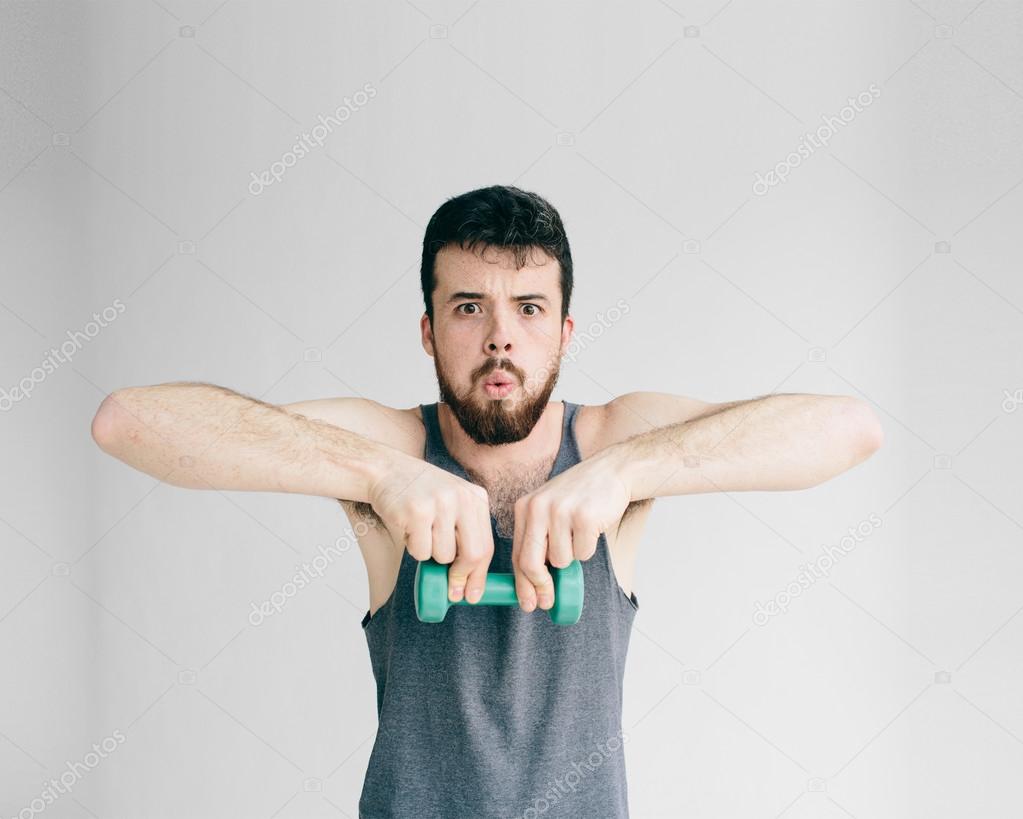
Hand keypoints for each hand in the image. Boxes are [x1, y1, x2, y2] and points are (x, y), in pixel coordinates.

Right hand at [367, 455, 494, 603]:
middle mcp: (462, 498)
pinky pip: (421, 552)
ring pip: (444, 556)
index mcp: (476, 498)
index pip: (487, 545)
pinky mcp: (417, 512)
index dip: (479, 575)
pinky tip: (409, 528)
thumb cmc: (420, 494)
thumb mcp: (452, 505)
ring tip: (422, 533)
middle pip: (473, 554)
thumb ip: (464, 537)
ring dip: (431, 555)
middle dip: (461, 577)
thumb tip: (467, 584)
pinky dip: (414, 548)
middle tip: (450, 588)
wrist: (386, 470)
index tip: (473, 595)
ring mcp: (440, 504)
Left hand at [511, 454, 631, 612]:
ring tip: (578, 533)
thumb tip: (532, 585)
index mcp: (524, 507)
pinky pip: (583, 553)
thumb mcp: (548, 510)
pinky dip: (589, 547)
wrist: (610, 471)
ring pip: (561, 561)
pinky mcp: (584, 517)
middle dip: (540, 586)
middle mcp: (538, 508)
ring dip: (572, 557)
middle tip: (548, 600)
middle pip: (530, 563)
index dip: (522, 584)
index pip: (516, 554)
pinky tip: (591, 527)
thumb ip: (537, 540)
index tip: (528, 604)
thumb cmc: (578, 496)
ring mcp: (560, 512)